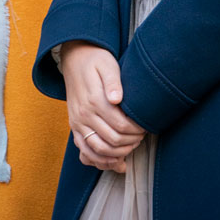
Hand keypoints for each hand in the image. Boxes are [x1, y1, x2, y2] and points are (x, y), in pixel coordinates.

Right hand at [60, 41, 145, 173]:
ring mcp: (77, 123)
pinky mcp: (74, 127)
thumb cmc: (96, 60)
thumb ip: (113, 81)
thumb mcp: (107, 64)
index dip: (136, 130)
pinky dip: (100, 160)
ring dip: (118, 153)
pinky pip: (85, 151)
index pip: (120, 125)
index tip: (146, 127)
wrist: (74, 59)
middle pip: (112, 140)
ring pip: (99, 150)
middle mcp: (83, 114)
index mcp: (94, 100)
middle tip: (142, 136)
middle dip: (131, 142)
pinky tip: (115, 161)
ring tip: (132, 146)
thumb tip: (117, 99)